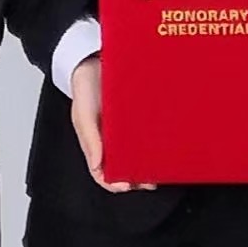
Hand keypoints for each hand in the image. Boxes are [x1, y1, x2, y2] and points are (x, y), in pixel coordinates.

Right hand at [67, 56, 153, 193]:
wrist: (94, 59)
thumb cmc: (85, 88)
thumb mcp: (83, 115)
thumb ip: (90, 140)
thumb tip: (97, 166)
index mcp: (97, 143)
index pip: (103, 172)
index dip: (115, 183)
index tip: (126, 186)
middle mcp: (113, 140)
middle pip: (126, 166)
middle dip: (138, 178)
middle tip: (151, 181)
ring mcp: (128, 129)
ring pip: (139, 153)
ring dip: (149, 163)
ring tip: (160, 167)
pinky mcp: (140, 117)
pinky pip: (149, 133)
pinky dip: (155, 143)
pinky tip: (164, 146)